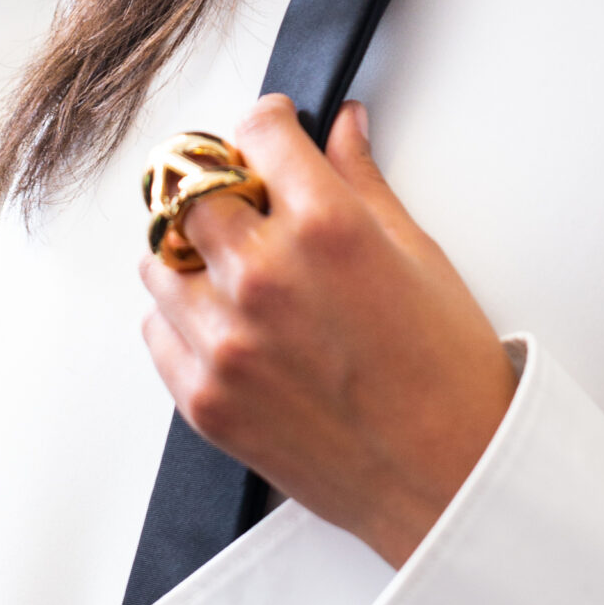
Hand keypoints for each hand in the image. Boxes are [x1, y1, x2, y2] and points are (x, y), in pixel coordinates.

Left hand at [139, 95, 516, 565]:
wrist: (447, 479)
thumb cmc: (447, 374)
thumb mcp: (418, 255)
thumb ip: (363, 181)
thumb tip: (342, 127)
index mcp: (326, 228)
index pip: (256, 131)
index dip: (268, 125)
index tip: (272, 134)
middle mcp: (264, 277)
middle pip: (188, 187)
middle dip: (216, 181)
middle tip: (243, 195)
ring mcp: (225, 341)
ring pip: (157, 256)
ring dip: (189, 249)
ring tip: (234, 267)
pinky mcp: (203, 399)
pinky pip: (156, 327)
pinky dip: (181, 314)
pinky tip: (227, 320)